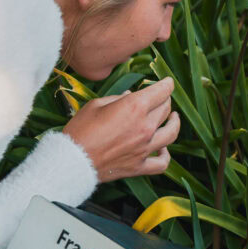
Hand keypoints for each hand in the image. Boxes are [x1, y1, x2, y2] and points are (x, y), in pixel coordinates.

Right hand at [62, 76, 179, 182]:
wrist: (73, 160)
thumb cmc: (81, 129)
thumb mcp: (96, 105)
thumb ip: (117, 99)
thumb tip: (130, 95)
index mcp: (134, 107)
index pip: (161, 91)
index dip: (167, 84)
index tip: (168, 82)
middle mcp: (144, 127)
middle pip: (165, 109)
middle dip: (165, 100)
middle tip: (161, 97)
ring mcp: (144, 148)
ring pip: (171, 133)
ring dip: (174, 122)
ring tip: (173, 117)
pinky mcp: (139, 166)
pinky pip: (162, 163)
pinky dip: (166, 155)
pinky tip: (163, 149)